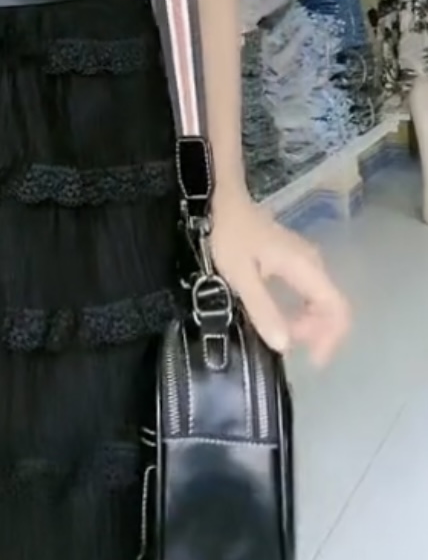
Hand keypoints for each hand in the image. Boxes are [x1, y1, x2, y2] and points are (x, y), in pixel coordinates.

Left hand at [209, 188, 350, 366]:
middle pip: (332, 307)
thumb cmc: (228, 234)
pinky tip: (278, 317)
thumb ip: (263, 309)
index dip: (330, 339)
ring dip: (306, 323)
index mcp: (305, 267)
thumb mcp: (240, 275)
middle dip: (316, 334)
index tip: (310, 361)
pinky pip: (307, 292)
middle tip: (284, 345)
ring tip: (279, 334)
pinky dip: (299, 311)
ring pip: (320, 300)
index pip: (337, 309)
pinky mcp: (292, 259)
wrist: (221, 199)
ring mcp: (304, 260)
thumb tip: (284, 346)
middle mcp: (312, 263)